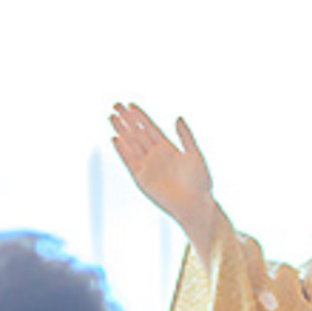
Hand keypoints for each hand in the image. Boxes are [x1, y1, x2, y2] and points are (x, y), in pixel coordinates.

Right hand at [110, 103, 213, 227]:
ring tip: (111, 117)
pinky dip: (122, 151)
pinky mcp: (141, 179)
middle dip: (127, 120)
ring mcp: (148, 167)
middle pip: (138, 133)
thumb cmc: (199, 182)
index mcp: (168, 148)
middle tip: (116, 105)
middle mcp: (156, 156)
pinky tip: (115, 138)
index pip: (150, 128)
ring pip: (131, 144)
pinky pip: (129, 162)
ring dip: (122, 131)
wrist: (195, 205)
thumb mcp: (194, 154)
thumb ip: (185, 136)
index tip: (130, 105)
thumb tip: (178, 117)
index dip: (140, 116)